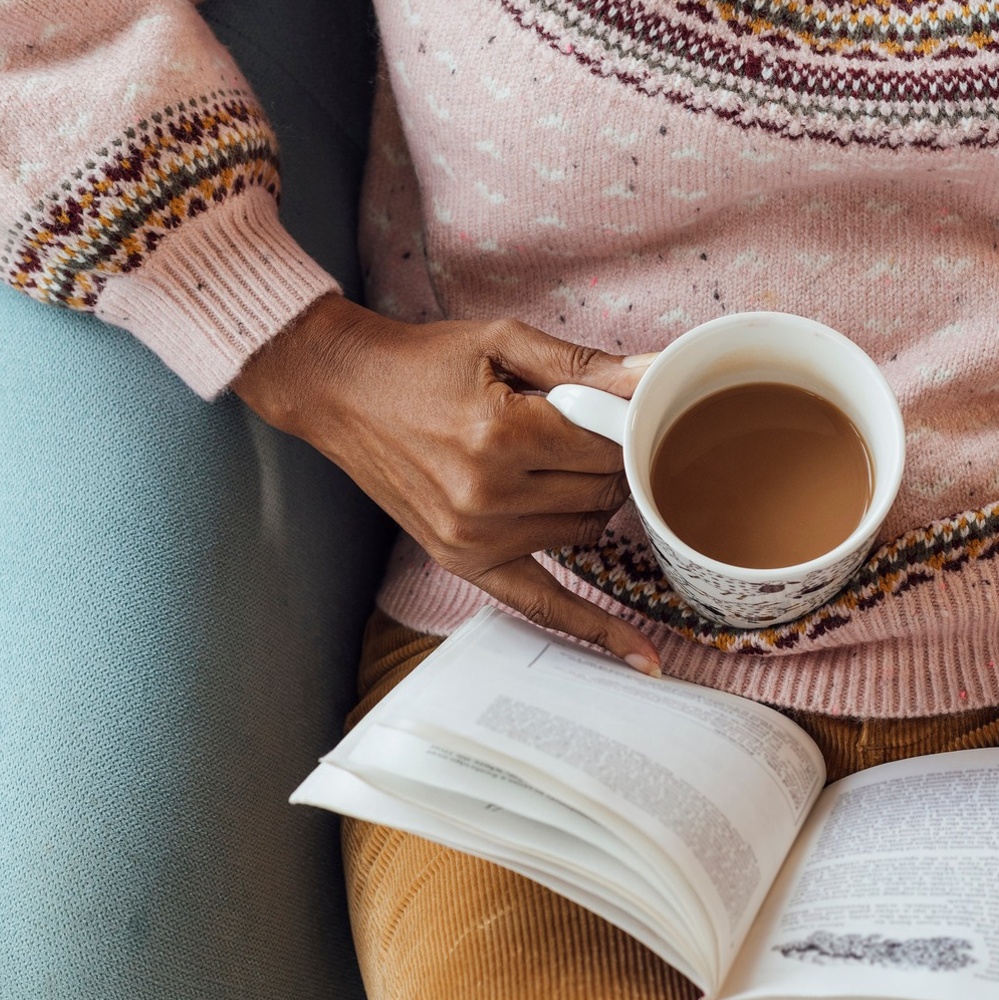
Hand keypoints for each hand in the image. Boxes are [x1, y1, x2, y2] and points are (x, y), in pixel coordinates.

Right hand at [232, 294, 660, 672]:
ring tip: (560, 462)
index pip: (610, 447)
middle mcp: (489, 498)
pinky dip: (594, 626)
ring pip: (587, 533)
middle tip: (595, 430)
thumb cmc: (423, 361)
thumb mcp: (504, 342)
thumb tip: (656, 373)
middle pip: (604, 492)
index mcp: (502, 436)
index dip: (627, 425)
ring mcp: (475, 539)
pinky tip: (640, 657)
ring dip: (592, 502)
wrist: (342, 392)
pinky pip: (544, 603)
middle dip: (613, 461)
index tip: (627, 409)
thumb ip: (584, 364)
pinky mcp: (463, 562)